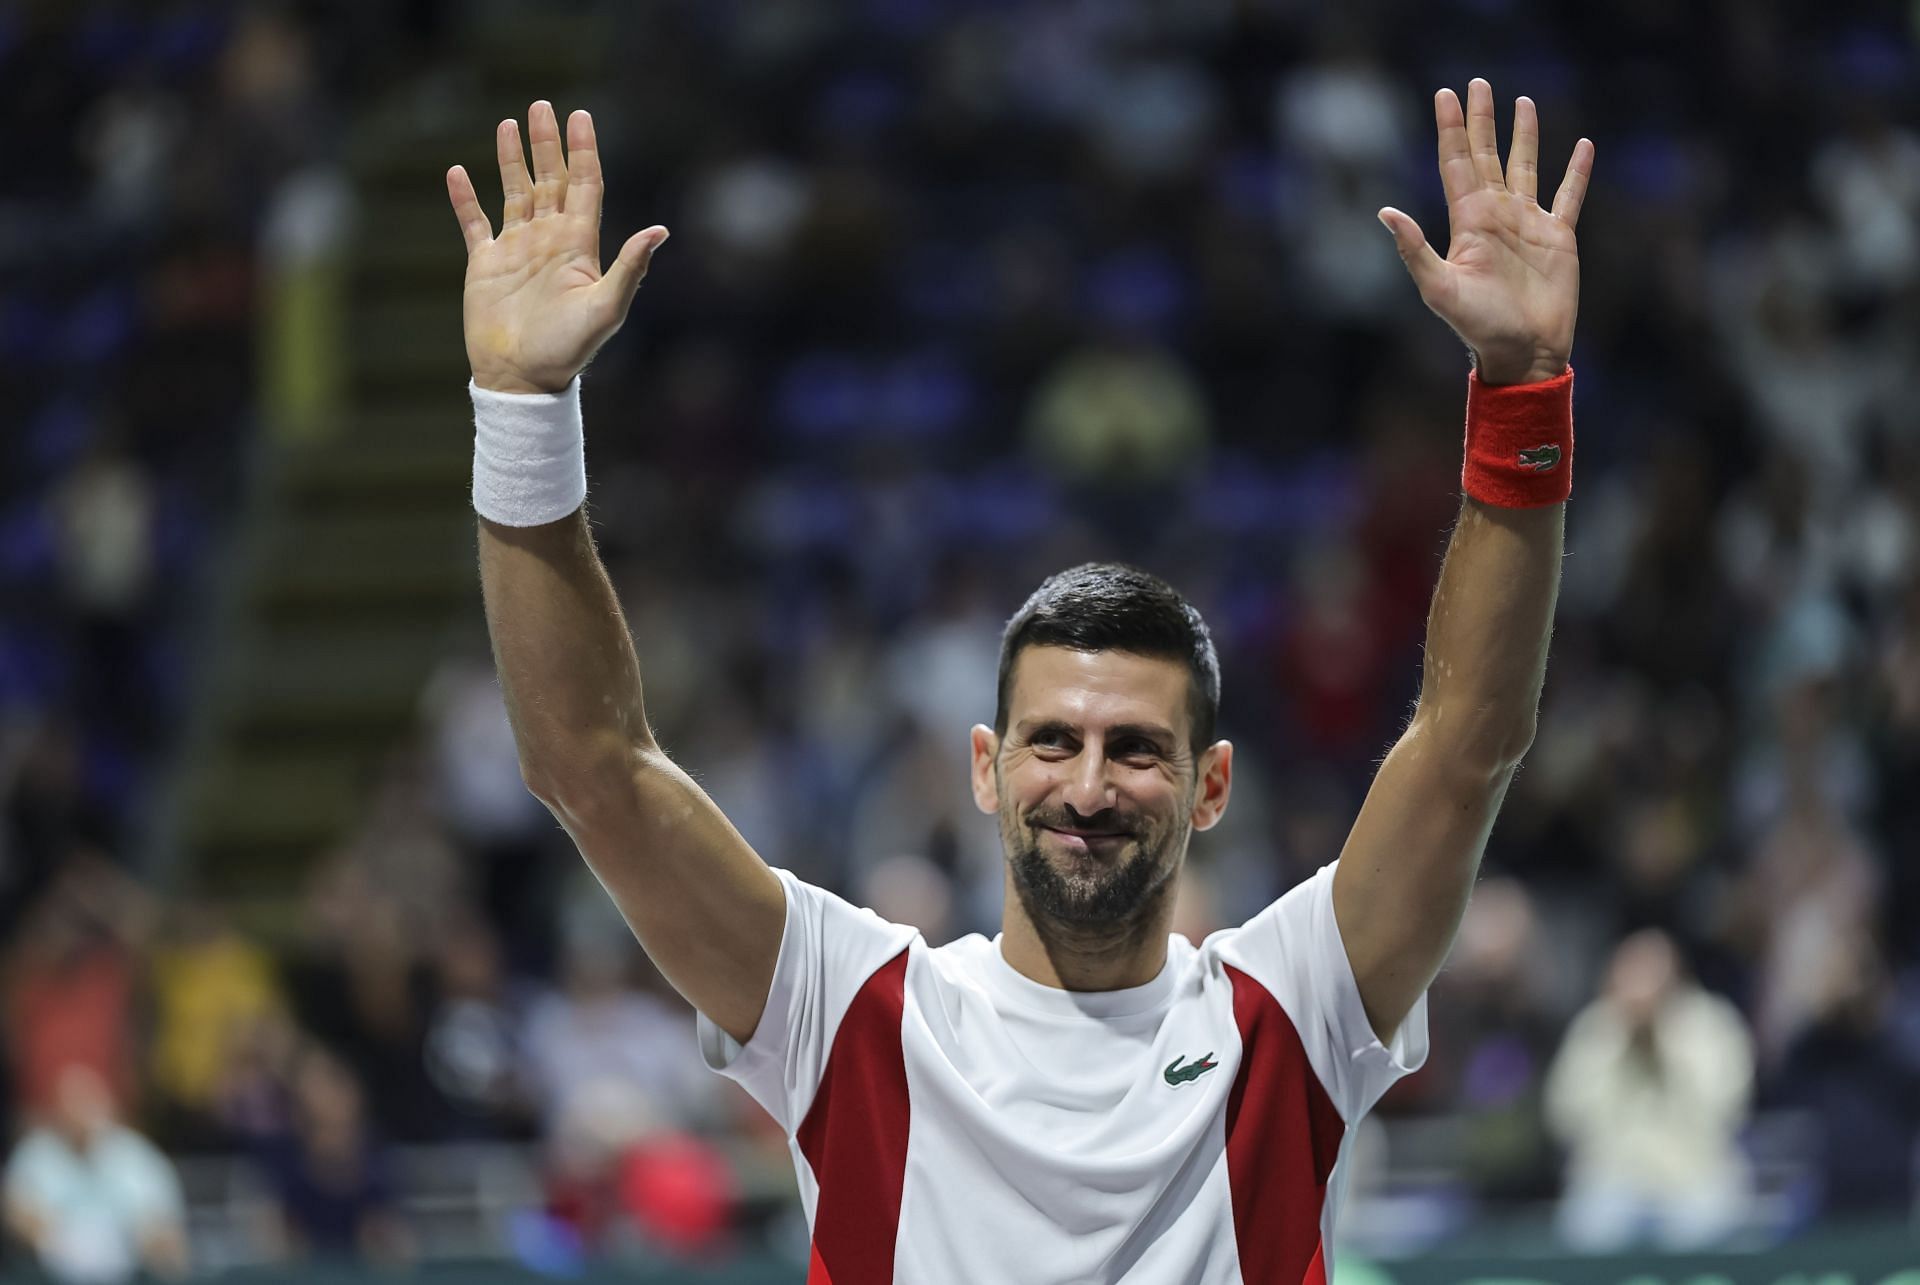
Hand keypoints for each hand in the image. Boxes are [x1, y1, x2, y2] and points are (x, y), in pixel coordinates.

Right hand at [446, 101, 668, 394]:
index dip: (583, 151)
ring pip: (515, 192)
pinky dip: (464, 198)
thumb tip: (660, 231)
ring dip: (511, 159)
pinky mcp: (485, 264)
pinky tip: (457, 171)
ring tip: (508, 123)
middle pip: (550, 180)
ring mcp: (517, 250)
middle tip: (542, 106)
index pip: (584, 186)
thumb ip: (630, 267)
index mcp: (579, 245)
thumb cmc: (568, 349)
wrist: (523, 378)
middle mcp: (549, 241)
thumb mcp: (606, 307)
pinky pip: (474, 223)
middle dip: (547, 143)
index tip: (581, 116)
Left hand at [1379, 79, 1593, 385]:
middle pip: (1487, 155)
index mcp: (1467, 222)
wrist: (1522, 353)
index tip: (1445, 95)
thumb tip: (1385, 212)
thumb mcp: (1440, 289)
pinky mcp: (1559, 237)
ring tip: (1523, 102)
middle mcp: (1495, 216)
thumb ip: (1414, 250)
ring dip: (1524, 135)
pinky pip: (1569, 195)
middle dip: (1482, 120)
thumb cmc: (1478, 327)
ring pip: (1525, 167)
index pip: (1456, 164)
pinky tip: (1583, 146)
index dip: (1450, 129)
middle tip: (1478, 83)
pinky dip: (1576, 172)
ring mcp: (1527, 224)